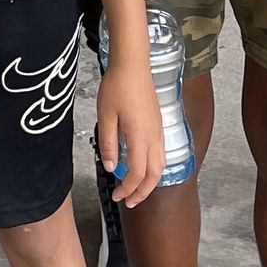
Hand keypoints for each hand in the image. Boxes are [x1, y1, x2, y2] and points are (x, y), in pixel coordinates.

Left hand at [96, 61, 165, 207]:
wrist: (133, 64)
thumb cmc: (118, 86)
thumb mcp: (105, 116)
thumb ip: (108, 144)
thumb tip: (111, 167)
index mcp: (140, 137)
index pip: (137, 174)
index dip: (127, 189)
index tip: (116, 196)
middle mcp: (154, 137)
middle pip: (154, 175)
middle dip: (142, 192)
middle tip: (129, 202)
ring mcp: (158, 130)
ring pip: (160, 165)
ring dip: (150, 181)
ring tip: (137, 189)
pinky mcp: (158, 124)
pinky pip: (160, 153)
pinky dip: (154, 167)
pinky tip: (143, 166)